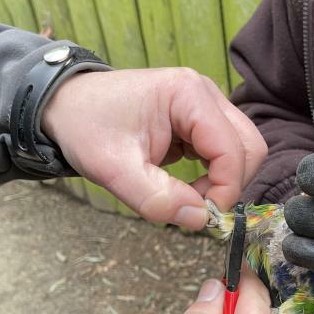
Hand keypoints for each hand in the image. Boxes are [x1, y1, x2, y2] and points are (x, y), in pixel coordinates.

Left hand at [42, 68, 266, 227]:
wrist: (63, 105)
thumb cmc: (85, 128)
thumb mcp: (114, 171)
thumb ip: (157, 199)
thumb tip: (200, 219)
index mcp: (188, 96)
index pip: (232, 149)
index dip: (225, 188)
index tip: (202, 216)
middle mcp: (205, 94)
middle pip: (249, 146)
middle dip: (231, 183)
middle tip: (198, 207)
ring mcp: (205, 104)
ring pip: (242, 149)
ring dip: (224, 180)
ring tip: (188, 195)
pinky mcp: (200, 118)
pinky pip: (225, 150)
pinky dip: (214, 174)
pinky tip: (186, 184)